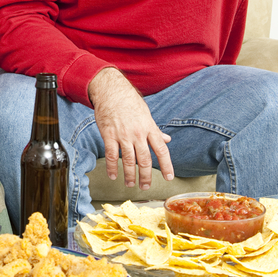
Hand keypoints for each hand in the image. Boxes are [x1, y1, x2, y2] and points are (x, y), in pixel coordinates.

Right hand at [88, 68, 173, 189]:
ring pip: (128, 160)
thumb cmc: (129, 101)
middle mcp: (138, 133)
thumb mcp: (146, 114)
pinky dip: (112, 167)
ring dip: (130, 175)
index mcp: (149, 128)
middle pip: (144, 160)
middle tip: (145, 186)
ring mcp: (123, 135)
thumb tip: (167, 139)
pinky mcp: (109, 135)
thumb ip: (155, 130)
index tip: (169, 177)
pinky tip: (113, 175)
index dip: (166, 165)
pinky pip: (111, 155)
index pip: (161, 150)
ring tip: (130, 184)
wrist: (111, 90)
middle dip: (146, 176)